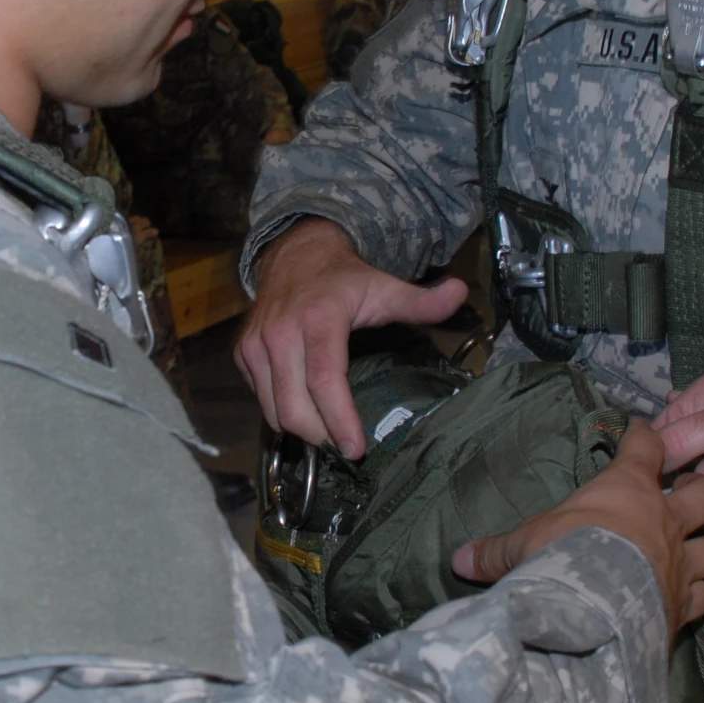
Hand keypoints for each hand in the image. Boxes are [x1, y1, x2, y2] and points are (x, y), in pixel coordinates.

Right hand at [235, 218, 470, 459]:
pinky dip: (280, 411)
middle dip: (320, 435)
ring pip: (272, 409)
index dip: (340, 421)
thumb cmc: (343, 278)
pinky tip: (302, 409)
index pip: (325, 381)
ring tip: (326, 433)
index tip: (356, 449)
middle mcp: (280, 333)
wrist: (294, 252)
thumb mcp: (384, 287)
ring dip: (299, 429)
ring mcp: (255, 345)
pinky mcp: (242, 354)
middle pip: (293, 406)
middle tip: (344, 447)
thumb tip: (461, 294)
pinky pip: (260, 398)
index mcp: (319, 319)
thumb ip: (421, 301)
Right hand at [452, 421, 703, 636]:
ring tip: (697, 551)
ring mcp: (681, 564)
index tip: (642, 430)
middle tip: (692, 494)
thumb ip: (496, 551)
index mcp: (627, 491)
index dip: (645, 435)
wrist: (592, 614)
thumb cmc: (562, 558)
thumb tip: (458, 558)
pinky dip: (700, 596)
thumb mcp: (522, 547)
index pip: (645, 447)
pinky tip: (690, 598)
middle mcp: (664, 521)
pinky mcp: (686, 605)